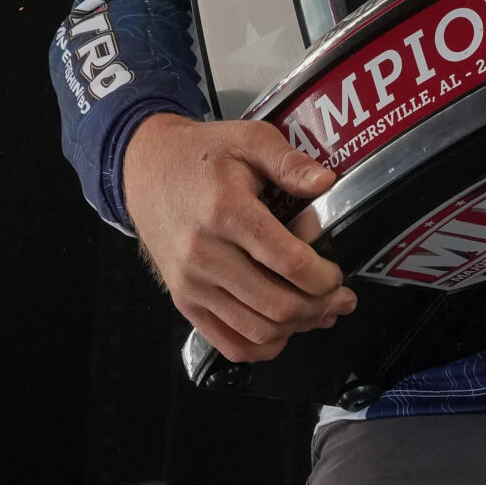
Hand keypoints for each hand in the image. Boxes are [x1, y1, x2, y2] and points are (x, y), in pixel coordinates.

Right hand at [121, 112, 354, 361]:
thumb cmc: (200, 154)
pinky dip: (264, 346)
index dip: (323, 276)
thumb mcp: (247, 138)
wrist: (144, 170)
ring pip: (257, 331)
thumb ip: (289, 161)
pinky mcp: (184, 302)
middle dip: (320, 307)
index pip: (287, 260)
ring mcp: (192, 284)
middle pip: (277, 304)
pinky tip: (284, 329)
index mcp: (226, 212)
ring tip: (320, 313)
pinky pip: (229, 343)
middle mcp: (205, 255)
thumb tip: (326, 183)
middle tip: (340, 298)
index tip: (337, 273)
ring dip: (298, 328)